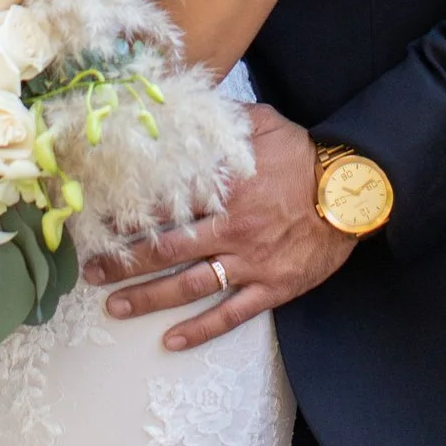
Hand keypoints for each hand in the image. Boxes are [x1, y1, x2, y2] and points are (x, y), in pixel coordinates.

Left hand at [82, 104, 354, 349]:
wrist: (356, 191)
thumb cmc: (306, 156)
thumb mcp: (263, 123)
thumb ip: (222, 119)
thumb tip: (187, 104)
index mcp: (224, 187)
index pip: (164, 203)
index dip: (127, 214)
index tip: (96, 220)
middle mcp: (230, 227)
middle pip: (166, 249)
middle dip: (124, 260)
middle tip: (90, 271)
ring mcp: (250, 261)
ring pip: (189, 285)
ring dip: (149, 297)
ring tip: (115, 307)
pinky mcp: (271, 286)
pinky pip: (231, 313)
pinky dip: (200, 329)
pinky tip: (172, 341)